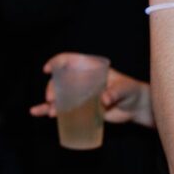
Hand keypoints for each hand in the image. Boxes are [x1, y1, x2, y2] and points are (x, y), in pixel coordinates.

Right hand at [32, 52, 154, 126]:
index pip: (69, 61)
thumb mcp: (125, 89)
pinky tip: (37, 112)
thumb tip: (104, 100)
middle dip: (52, 89)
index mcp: (89, 69)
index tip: (48, 70)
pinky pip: (61, 109)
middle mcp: (81, 81)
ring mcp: (79, 95)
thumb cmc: (131, 92)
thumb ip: (115, 92)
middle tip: (52, 100)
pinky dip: (48, 110)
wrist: (136, 108)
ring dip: (49, 102)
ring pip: (58, 96)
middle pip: (60, 80)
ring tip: (49, 111)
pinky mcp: (80, 109)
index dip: (56, 63)